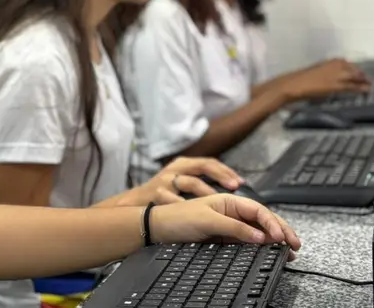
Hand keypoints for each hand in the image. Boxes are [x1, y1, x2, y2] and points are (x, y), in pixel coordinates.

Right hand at [129, 158, 243, 204]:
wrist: (133, 203)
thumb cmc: (162, 195)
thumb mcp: (179, 183)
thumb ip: (200, 182)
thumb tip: (229, 191)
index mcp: (183, 165)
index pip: (209, 162)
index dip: (226, 171)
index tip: (240, 182)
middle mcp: (175, 169)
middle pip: (202, 166)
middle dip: (221, 176)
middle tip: (235, 186)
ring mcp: (165, 180)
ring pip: (191, 182)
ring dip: (207, 191)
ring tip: (218, 201)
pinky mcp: (156, 193)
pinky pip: (174, 198)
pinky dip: (185, 204)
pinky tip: (194, 211)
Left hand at [150, 194, 300, 258]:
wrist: (158, 229)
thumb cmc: (178, 218)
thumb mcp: (207, 221)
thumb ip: (235, 228)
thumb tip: (261, 236)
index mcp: (228, 201)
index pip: (258, 210)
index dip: (273, 223)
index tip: (281, 237)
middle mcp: (231, 211)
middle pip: (262, 220)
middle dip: (281, 231)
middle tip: (295, 246)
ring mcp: (229, 225)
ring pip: (257, 231)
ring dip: (274, 240)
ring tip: (288, 252)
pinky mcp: (224, 237)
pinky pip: (247, 241)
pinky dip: (261, 246)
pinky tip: (269, 252)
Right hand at [283, 58, 370, 100]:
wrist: (293, 84)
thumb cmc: (299, 79)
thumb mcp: (315, 72)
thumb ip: (326, 73)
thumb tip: (332, 78)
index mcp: (330, 61)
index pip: (347, 64)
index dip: (354, 70)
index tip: (358, 74)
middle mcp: (336, 65)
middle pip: (354, 70)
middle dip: (361, 75)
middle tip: (365, 81)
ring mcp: (337, 75)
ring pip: (356, 77)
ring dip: (363, 81)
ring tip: (368, 86)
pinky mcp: (337, 85)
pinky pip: (352, 86)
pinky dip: (360, 88)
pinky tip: (364, 91)